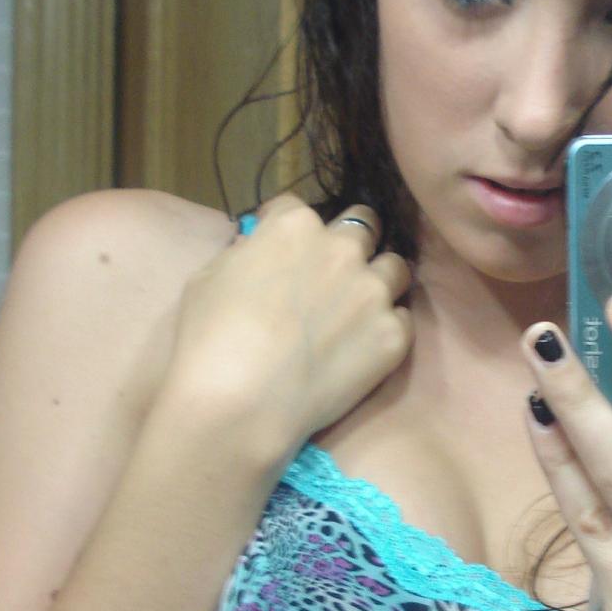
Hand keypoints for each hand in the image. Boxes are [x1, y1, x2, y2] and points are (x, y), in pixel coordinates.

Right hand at [164, 192, 413, 455]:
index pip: (298, 208)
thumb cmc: (210, 338)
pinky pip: (402, 319)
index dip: (288, 229)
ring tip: (361, 306)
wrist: (241, 402)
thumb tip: (258, 252)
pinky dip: (386, 327)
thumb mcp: (209, 278)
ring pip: (395, 268)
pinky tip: (364, 346)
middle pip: (363, 226)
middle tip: (335, 271)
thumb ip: (245, 255)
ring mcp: (373, 292)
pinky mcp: (393, 335)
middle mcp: (343, 249)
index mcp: (294, 227)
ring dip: (379, 279)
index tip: (284, 252)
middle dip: (350, 241)